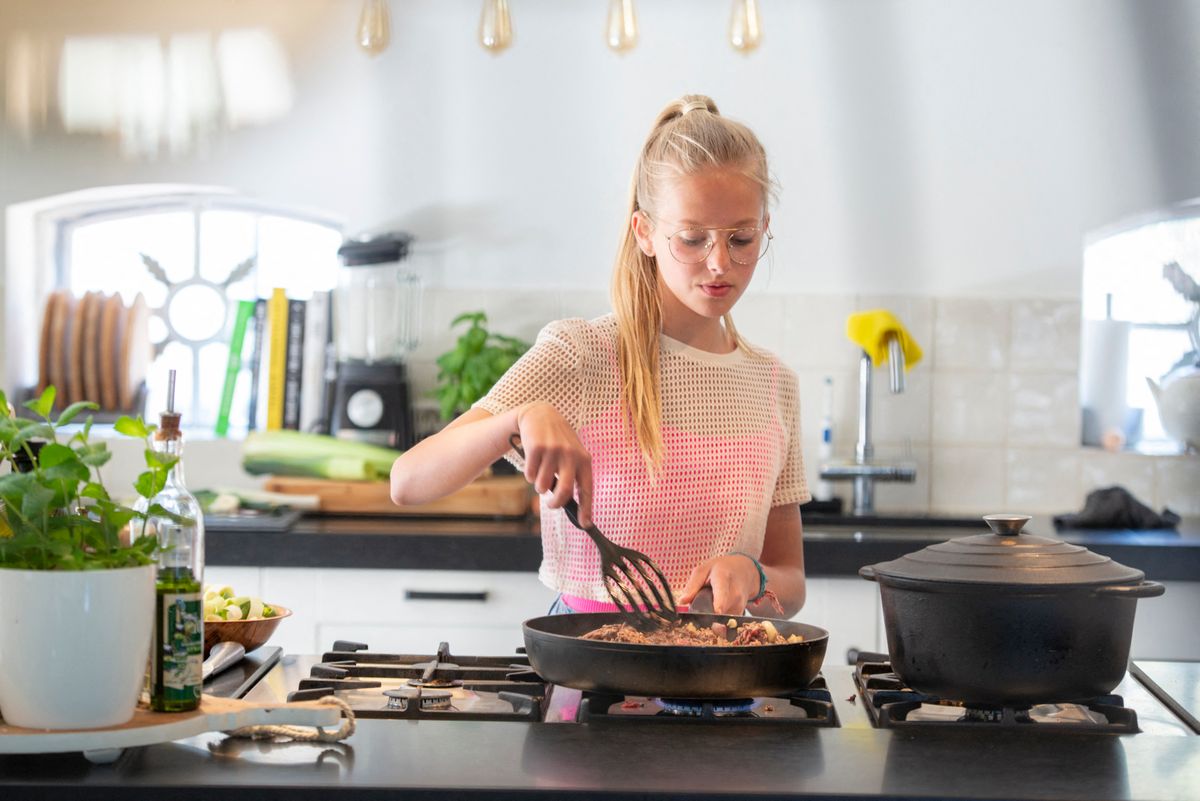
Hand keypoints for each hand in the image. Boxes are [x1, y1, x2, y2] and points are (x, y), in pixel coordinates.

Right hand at [514, 401, 593, 526]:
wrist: (540, 414)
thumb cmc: (557, 441)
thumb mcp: (571, 454)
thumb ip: (572, 475)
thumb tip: (566, 504)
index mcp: (584, 459)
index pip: (587, 489)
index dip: (587, 509)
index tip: (585, 525)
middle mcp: (571, 455)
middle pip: (564, 492)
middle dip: (555, 504)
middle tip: (551, 505)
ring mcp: (554, 451)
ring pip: (542, 485)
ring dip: (538, 485)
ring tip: (540, 473)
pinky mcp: (537, 448)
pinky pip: (530, 475)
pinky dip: (529, 474)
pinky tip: (532, 461)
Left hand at [677, 554, 761, 615]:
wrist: (744, 571)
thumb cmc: (720, 569)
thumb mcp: (703, 569)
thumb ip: (693, 585)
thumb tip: (682, 601)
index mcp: (723, 577)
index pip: (722, 592)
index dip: (720, 603)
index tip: (717, 612)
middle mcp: (735, 593)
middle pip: (720, 611)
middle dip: (706, 615)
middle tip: (698, 609)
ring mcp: (740, 605)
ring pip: (720, 619)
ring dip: (711, 616)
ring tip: (711, 602)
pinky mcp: (740, 613)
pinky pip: (724, 622)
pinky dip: (717, 618)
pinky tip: (717, 607)